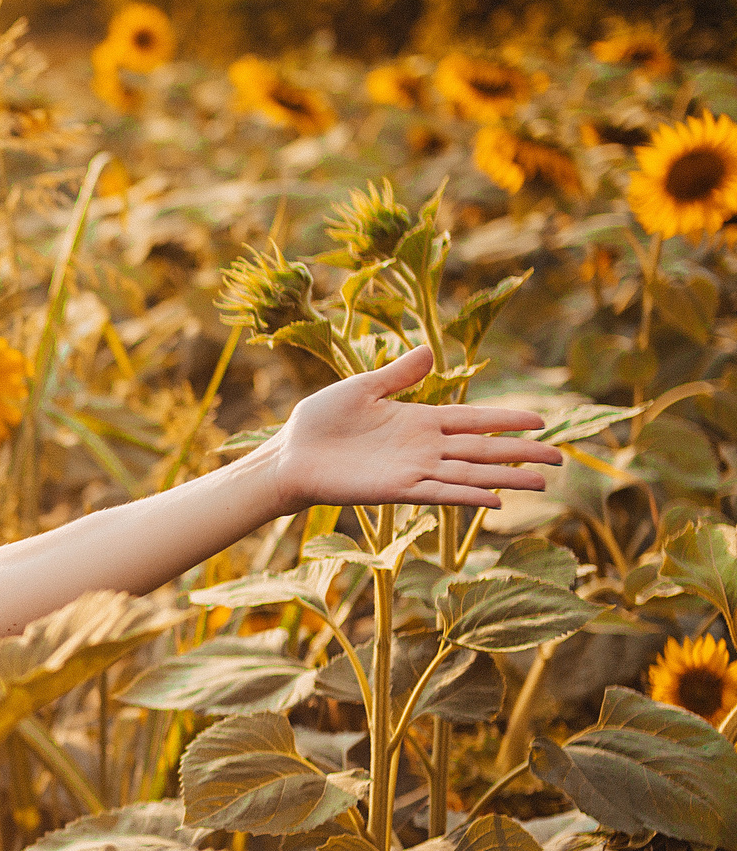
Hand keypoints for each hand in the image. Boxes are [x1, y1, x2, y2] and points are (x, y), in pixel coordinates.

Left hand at [269, 344, 563, 509]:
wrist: (289, 454)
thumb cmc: (319, 421)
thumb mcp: (361, 388)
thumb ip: (398, 375)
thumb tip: (429, 350)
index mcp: (419, 420)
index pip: (474, 420)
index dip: (506, 420)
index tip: (541, 421)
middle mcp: (423, 448)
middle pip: (482, 449)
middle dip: (520, 453)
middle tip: (559, 457)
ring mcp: (412, 470)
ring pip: (470, 473)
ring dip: (505, 478)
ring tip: (542, 482)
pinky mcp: (396, 491)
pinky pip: (440, 493)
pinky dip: (467, 496)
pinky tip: (496, 500)